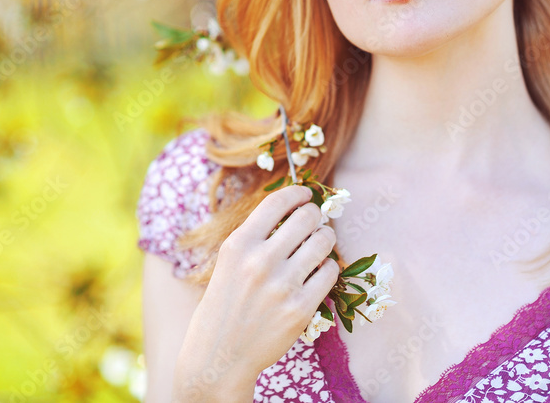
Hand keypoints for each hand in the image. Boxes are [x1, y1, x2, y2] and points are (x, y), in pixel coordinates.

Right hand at [173, 183, 339, 399]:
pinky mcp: (300, 309)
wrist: (219, 356)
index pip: (277, 202)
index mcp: (238, 244)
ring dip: (326, 238)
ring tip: (321, 243)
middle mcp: (260, 261)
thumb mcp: (228, 262)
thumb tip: (293, 210)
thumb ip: (255, 237)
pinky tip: (319, 271)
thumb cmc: (224, 304)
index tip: (306, 194)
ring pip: (324, 241)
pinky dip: (329, 267)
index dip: (297, 192)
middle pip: (306, 217)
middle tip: (315, 222)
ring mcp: (282, 285)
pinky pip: (330, 272)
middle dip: (315, 215)